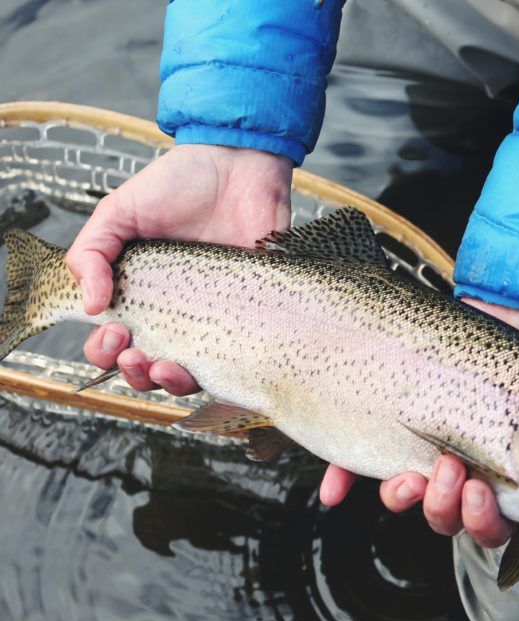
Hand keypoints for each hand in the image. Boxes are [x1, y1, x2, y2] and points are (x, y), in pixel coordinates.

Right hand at [67, 144, 292, 394]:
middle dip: (133, 373)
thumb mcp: (120, 211)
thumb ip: (92, 252)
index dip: (105, 352)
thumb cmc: (179, 184)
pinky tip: (210, 367)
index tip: (113, 331)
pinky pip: (240, 360)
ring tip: (164, 366)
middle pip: (147, 369)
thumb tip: (91, 306)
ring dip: (170, 383)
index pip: (114, 343)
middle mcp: (175, 313)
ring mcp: (216, 317)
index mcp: (139, 294)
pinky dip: (223, 376)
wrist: (239, 165)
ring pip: (191, 374)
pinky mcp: (253, 316)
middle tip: (134, 351)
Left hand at [320, 298, 518, 547]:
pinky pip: (359, 464)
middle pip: (451, 520)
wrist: (505, 294)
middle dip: (446, 510)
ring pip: (410, 498)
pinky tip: (335, 489)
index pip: (501, 524)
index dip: (487, 525)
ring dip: (406, 498)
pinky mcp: (391, 424)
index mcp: (517, 473)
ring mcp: (429, 448)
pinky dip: (344, 480)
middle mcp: (472, 469)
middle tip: (451, 473)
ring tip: (412, 469)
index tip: (483, 496)